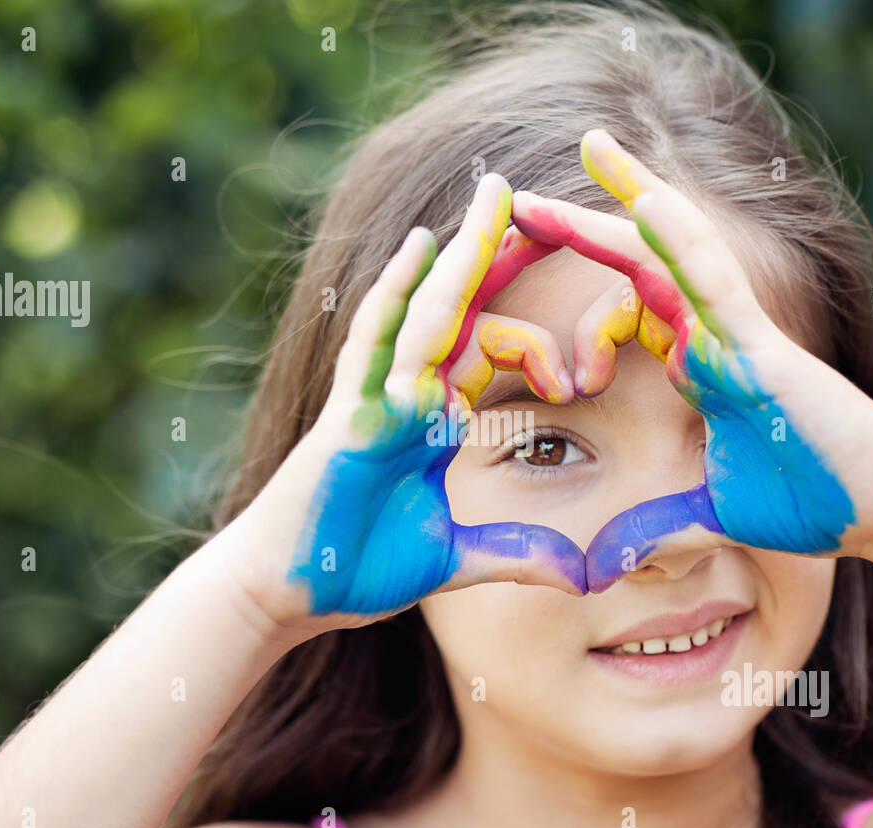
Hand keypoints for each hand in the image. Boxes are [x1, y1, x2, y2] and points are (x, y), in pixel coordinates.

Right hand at [234, 173, 587, 633]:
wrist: (286, 589)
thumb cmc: (356, 565)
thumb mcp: (455, 559)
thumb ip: (516, 552)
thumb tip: (587, 573)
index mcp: (437, 419)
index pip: (494, 351)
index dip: (539, 334)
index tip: (585, 340)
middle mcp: (411, 394)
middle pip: (467, 309)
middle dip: (504, 258)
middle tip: (550, 208)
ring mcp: (379, 396)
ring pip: (430, 310)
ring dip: (464, 252)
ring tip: (497, 193)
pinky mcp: (351, 413)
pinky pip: (374, 340)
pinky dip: (397, 292)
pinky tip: (423, 244)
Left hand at [510, 129, 872, 589]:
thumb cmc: (810, 500)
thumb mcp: (708, 513)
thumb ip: (654, 523)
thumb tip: (601, 559)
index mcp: (694, 364)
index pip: (621, 304)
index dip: (569, 282)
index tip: (517, 273)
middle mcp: (710, 334)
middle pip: (637, 260)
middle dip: (580, 222)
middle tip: (520, 193)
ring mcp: (737, 333)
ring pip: (673, 249)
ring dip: (629, 194)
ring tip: (589, 144)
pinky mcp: (762, 347)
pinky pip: (714, 283)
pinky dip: (679, 241)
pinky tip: (640, 201)